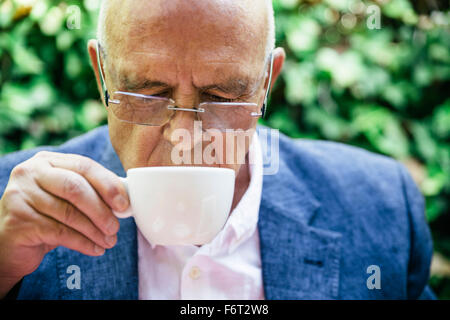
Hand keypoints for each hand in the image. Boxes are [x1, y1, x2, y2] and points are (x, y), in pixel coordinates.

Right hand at [0, 151, 129, 297]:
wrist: (12, 241)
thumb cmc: (47, 215)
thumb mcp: (66, 198)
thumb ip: (90, 191)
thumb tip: (125, 201)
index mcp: (48, 161)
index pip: (84, 165)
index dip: (107, 184)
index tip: (124, 204)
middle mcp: (30, 172)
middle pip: (75, 188)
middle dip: (101, 209)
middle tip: (116, 227)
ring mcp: (20, 195)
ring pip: (68, 213)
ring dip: (94, 230)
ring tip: (109, 241)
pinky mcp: (17, 220)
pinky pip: (59, 232)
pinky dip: (83, 243)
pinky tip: (95, 249)